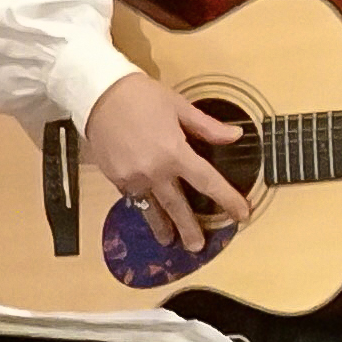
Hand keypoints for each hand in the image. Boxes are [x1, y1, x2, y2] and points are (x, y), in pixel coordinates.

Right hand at [84, 73, 250, 245]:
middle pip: (178, 207)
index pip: (208, 183)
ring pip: (152, 209)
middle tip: (197, 247)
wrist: (99, 94)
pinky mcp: (116, 178)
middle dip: (190, 229)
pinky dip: (142, 205)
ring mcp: (133, 178)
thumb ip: (208, 127)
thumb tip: (236, 136)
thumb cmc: (142, 96)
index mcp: (175, 153)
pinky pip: (134, 197)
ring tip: (168, 240)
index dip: (228, 200)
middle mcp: (155, 172)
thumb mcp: (179, 107)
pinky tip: (147, 210)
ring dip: (162, 227)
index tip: (242, 214)